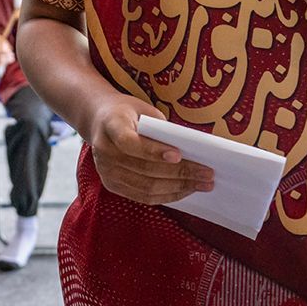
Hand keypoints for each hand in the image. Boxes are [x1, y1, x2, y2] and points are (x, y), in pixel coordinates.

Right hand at [86, 95, 214, 206]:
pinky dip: (167, 195)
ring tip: (203, 184)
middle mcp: (104, 151)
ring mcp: (106, 171)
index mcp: (110, 125)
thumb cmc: (128, 113)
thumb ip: (161, 128)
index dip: (154, 151)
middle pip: (144, 169)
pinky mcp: (111, 185)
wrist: (99, 120)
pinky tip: (185, 190)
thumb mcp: (143, 109)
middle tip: (207, 174)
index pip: (131, 143)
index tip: (179, 155)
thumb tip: (191, 151)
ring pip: (147, 187)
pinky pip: (143, 196)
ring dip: (179, 188)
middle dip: (180, 173)